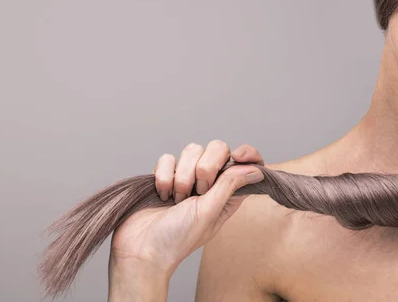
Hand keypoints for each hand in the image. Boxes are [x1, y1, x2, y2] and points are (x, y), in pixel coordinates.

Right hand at [109, 141, 264, 277]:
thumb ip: (230, 185)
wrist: (141, 249)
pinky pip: (167, 158)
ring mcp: (186, 177)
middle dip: (206, 167)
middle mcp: (209, 182)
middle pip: (217, 148)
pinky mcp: (164, 174)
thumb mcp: (209, 212)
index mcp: (227, 193)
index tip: (237, 155)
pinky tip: (162, 195)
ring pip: (192, 150)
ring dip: (182, 176)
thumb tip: (257, 170)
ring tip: (177, 199)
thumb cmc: (177, 239)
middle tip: (198, 192)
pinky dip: (164, 176)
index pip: (245, 163)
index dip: (246, 154)